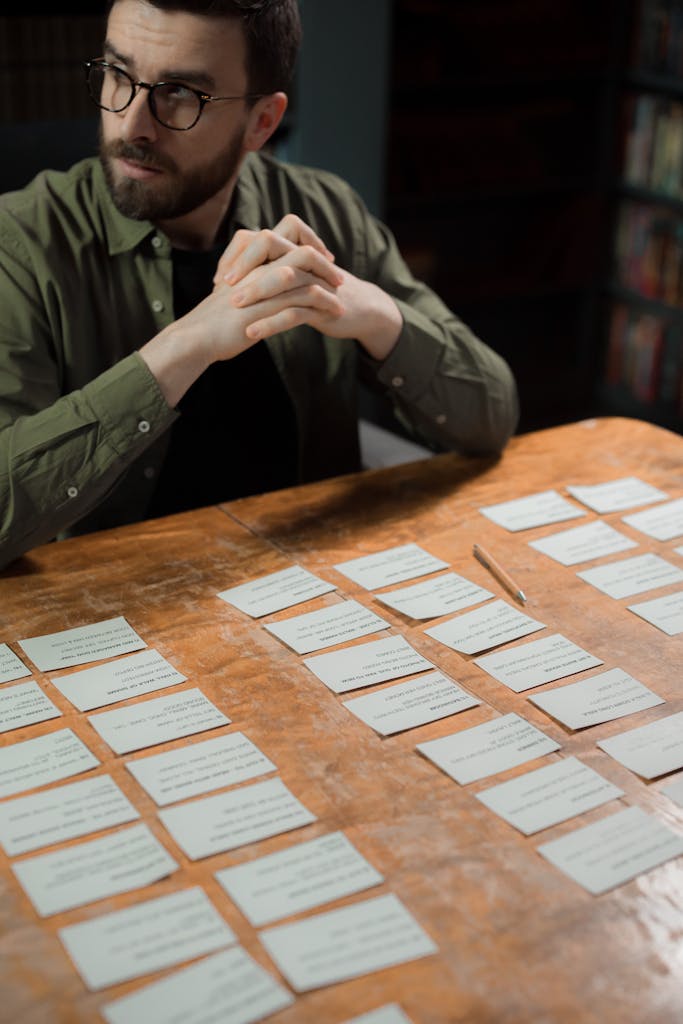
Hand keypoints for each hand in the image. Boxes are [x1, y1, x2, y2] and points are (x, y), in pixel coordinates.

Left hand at [216, 215, 402, 358]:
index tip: (220, 278)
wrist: (361, 309)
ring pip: (284, 275)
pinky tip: (253, 333)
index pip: (258, 237)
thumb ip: (269, 270)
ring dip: (257, 290)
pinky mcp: (323, 305)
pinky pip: (295, 311)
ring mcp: (315, 280)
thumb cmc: (320, 294)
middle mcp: (303, 259)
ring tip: (235, 307)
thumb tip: (235, 272)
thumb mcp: (295, 277)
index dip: (237, 253)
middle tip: (224, 285)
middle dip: (245, 262)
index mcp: (293, 249)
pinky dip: (272, 322)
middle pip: (270, 243)